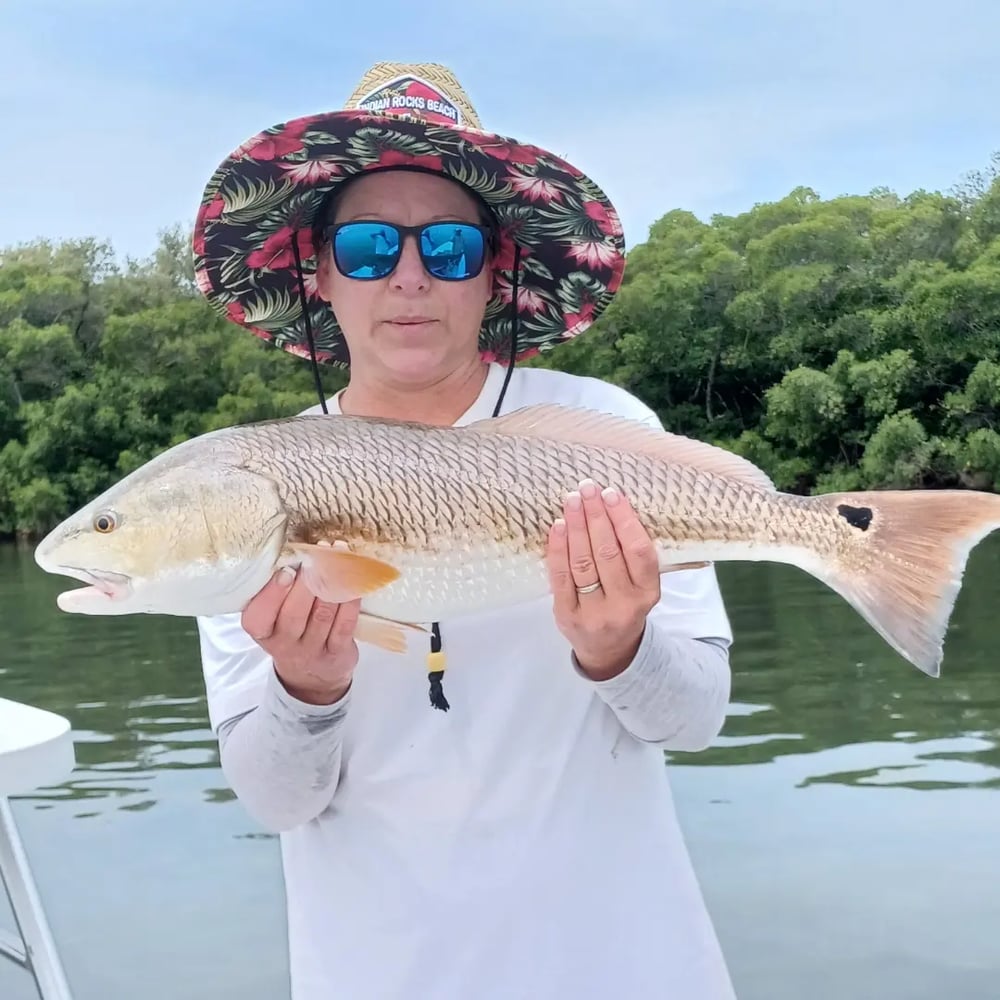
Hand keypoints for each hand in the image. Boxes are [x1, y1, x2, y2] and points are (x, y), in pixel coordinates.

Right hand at [242, 564, 360, 705]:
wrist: (312, 677)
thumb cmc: (292, 633)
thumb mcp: (274, 619)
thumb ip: (279, 592)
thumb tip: (297, 551)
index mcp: (262, 631)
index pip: (258, 616)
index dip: (272, 593)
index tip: (286, 571)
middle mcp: (284, 644)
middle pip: (294, 614)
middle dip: (307, 583)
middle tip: (319, 557)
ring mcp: (312, 651)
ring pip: (322, 616)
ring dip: (332, 584)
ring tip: (339, 558)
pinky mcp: (337, 653)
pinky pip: (345, 624)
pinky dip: (350, 600)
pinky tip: (355, 581)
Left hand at [545, 478, 660, 680]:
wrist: (608, 650)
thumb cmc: (625, 604)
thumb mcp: (641, 586)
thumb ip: (631, 554)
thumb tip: (610, 505)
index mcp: (648, 593)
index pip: (638, 552)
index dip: (624, 520)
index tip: (612, 494)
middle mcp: (624, 605)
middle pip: (608, 553)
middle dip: (596, 516)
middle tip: (587, 489)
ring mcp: (594, 613)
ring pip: (584, 562)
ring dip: (576, 526)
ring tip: (572, 501)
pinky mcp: (567, 616)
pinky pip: (561, 577)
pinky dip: (558, 548)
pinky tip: (558, 526)